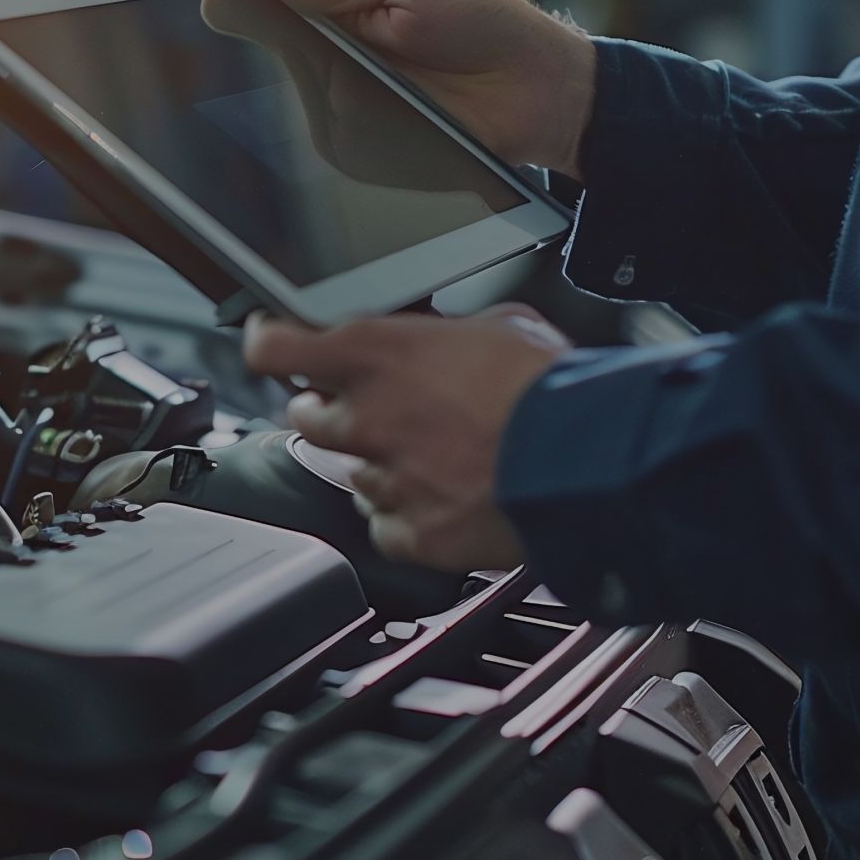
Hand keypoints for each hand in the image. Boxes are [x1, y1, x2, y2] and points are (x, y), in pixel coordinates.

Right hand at [230, 0, 597, 180]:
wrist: (539, 87)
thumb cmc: (481, 21)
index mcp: (345, 8)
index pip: (275, 3)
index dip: (243, 0)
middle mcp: (338, 59)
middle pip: (278, 51)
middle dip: (283, 38)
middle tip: (327, 33)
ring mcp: (348, 106)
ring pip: (300, 96)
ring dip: (321, 80)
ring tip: (377, 70)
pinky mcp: (362, 151)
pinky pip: (330, 140)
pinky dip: (343, 122)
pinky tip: (375, 108)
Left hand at [243, 305, 570, 570]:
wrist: (588, 460)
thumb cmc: (550, 389)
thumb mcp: (501, 325)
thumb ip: (451, 333)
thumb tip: (450, 336)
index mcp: (378, 355)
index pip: (276, 348)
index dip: (270, 345)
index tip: (273, 344)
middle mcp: (368, 418)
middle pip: (305, 416)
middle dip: (328, 409)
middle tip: (367, 407)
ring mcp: (387, 480)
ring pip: (352, 474)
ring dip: (378, 464)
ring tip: (432, 456)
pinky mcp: (413, 534)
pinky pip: (385, 527)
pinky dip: (404, 517)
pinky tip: (438, 501)